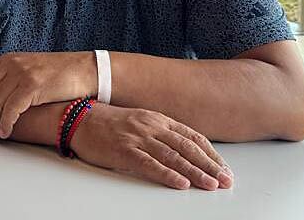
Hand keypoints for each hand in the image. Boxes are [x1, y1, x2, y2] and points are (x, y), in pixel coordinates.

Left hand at [0, 52, 94, 140]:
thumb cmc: (57, 72)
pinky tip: (5, 132)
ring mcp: (21, 74)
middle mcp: (11, 64)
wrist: (83, 69)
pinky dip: (5, 123)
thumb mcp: (28, 66)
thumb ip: (10, 75)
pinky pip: (11, 109)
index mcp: (7, 59)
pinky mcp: (33, 87)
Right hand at [69, 104, 232, 189]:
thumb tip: (184, 151)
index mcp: (157, 119)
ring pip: (173, 156)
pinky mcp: (123, 151)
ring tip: (211, 185)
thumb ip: (160, 133)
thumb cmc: (107, 123)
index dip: (211, 154)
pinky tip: (180, 183)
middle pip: (187, 148)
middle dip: (210, 166)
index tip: (224, 168)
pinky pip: (149, 164)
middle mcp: (151, 127)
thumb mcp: (139, 122)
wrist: (77, 118)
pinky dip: (167, 174)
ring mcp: (137, 138)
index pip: (192, 137)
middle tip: (225, 181)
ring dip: (195, 172)